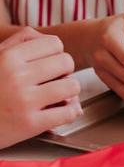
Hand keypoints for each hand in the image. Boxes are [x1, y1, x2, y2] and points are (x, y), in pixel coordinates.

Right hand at [0, 28, 81, 148]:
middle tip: (55, 80)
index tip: (49, 64)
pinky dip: (71, 112)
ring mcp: (24, 101)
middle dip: (65, 71)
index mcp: (8, 57)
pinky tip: (61, 111)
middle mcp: (16, 77)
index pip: (55, 43)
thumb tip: (54, 42)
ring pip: (72, 86)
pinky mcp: (30, 124)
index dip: (56, 54)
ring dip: (70, 92)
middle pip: (66, 62)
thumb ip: (21, 41)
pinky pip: (69, 112)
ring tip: (59, 96)